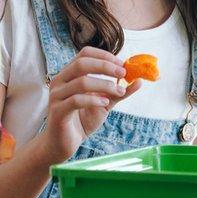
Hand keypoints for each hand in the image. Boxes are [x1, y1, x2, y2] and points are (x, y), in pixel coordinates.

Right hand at [38, 47, 141, 162]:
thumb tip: (139, 80)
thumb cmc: (82, 120)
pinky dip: (93, 100)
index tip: (122, 64)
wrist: (63, 143)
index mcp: (69, 74)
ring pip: (81, 81)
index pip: (85, 54)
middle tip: (123, 73)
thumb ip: (118, 92)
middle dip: (105, 66)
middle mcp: (60, 81)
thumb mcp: (104, 103)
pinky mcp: (58, 111)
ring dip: (104, 85)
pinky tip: (104, 103)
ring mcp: (57, 96)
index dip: (104, 56)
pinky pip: (76, 100)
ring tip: (118, 92)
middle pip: (81, 63)